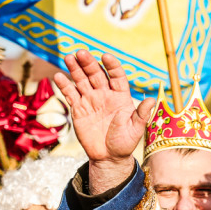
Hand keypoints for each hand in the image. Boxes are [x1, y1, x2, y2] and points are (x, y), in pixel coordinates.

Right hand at [53, 50, 156, 193]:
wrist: (108, 157)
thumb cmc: (125, 143)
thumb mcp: (135, 129)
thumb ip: (141, 114)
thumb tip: (152, 99)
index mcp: (120, 96)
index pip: (116, 76)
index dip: (111, 66)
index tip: (105, 57)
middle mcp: (105, 94)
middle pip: (96, 74)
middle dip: (89, 63)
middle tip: (81, 53)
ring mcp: (90, 100)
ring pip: (82, 80)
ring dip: (75, 69)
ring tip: (69, 58)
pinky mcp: (78, 109)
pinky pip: (71, 94)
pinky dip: (65, 85)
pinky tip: (58, 76)